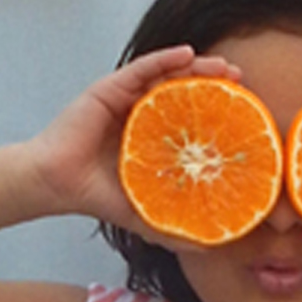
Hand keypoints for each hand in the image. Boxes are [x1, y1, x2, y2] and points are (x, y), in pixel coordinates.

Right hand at [27, 46, 242, 234]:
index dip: (215, 112)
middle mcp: (141, 113)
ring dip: (197, 66)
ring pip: (167, 74)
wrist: (58, 185)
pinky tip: (188, 54)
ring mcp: (126, 98)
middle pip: (183, 90)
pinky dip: (165, 58)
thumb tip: (211, 248)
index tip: (243, 111)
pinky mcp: (110, 88)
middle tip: (240, 80)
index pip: (189, 117)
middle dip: (213, 82)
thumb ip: (174, 229)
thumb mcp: (145, 217)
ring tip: (222, 67)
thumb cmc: (96, 197)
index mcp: (152, 137)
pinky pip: (142, 68)